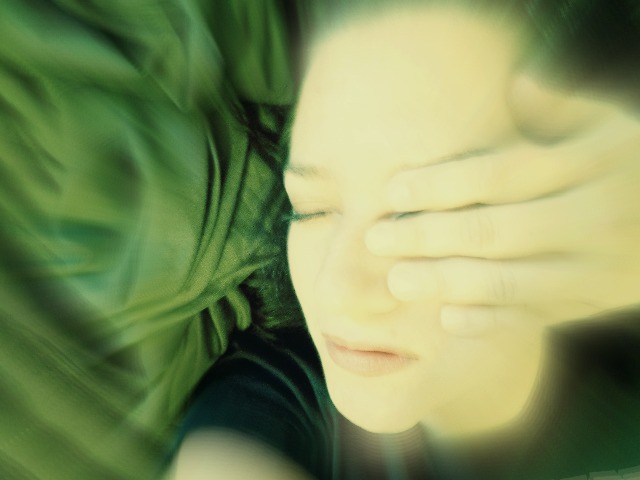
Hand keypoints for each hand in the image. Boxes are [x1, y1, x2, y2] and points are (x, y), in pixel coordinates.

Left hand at [365, 74, 639, 334]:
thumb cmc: (628, 168)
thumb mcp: (608, 129)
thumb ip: (561, 110)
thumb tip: (514, 82)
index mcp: (591, 165)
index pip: (502, 175)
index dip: (443, 183)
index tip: (392, 191)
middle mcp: (591, 219)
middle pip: (495, 231)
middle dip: (429, 237)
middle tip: (376, 239)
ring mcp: (594, 269)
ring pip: (509, 281)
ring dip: (447, 283)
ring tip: (397, 281)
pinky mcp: (590, 303)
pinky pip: (536, 317)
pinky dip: (492, 321)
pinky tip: (447, 318)